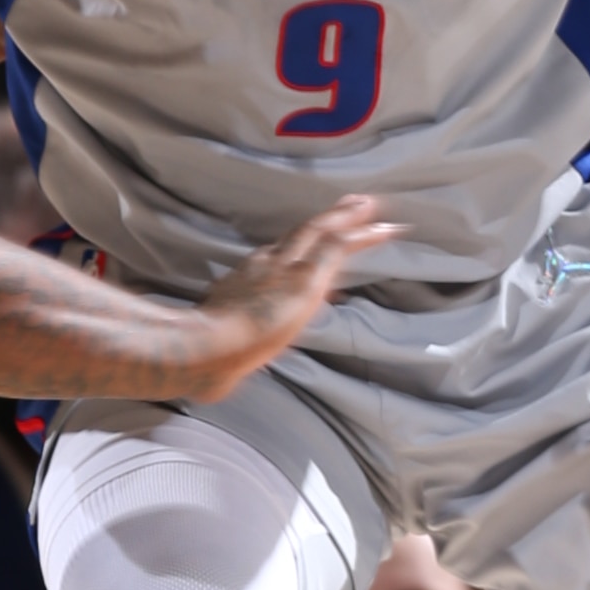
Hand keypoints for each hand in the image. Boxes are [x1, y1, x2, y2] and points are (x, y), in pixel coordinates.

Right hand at [143, 197, 398, 395]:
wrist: (204, 348)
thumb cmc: (203, 361)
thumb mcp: (214, 354)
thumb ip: (224, 361)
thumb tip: (216, 384)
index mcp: (239, 283)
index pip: (272, 263)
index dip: (294, 254)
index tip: (309, 254)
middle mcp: (261, 265)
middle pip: (298, 235)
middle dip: (323, 220)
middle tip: (346, 205)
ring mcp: (284, 267)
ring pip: (319, 231)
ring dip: (345, 217)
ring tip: (367, 205)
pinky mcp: (305, 276)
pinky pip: (338, 245)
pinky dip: (363, 235)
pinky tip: (386, 230)